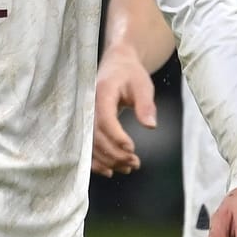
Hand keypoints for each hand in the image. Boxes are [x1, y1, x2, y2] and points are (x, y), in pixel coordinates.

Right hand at [92, 45, 155, 175]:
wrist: (116, 65)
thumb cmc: (130, 74)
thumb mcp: (143, 85)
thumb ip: (146, 105)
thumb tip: (151, 126)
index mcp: (102, 93)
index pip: (105, 119)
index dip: (117, 137)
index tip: (132, 148)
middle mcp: (89, 106)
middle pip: (97, 136)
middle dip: (116, 154)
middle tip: (135, 163)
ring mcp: (85, 117)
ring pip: (91, 145)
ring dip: (109, 160)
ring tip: (129, 168)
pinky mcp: (86, 125)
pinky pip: (87, 146)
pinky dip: (96, 161)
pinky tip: (110, 171)